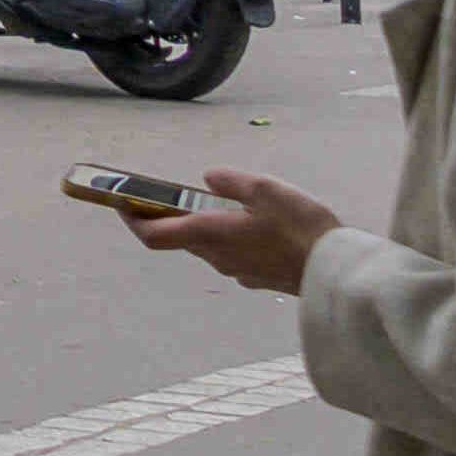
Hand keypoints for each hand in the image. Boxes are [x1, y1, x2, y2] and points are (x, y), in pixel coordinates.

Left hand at [122, 168, 338, 297]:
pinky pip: (231, 254)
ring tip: (211, 201)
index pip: (153, 235)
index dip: (131, 219)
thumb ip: (230, 182)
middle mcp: (217, 257)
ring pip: (206, 246)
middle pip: (180, 239)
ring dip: (201, 226)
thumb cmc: (300, 228)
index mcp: (210, 234)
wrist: (335, 271)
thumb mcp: (264, 189)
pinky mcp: (257, 277)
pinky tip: (248, 222)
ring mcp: (237, 270)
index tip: (119, 202)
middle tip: (166, 194)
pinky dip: (227, 237)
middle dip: (169, 217)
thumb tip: (207, 179)